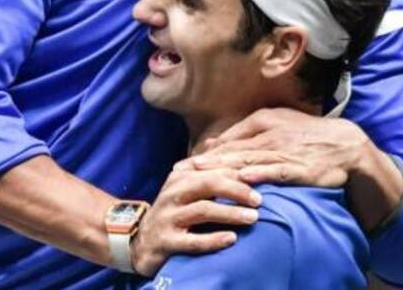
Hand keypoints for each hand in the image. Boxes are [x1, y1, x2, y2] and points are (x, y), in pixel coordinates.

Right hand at [130, 168, 260, 276]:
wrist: (139, 240)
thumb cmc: (174, 212)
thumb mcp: (188, 189)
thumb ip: (212, 175)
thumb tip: (247, 162)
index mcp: (180, 176)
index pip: (213, 168)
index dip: (239, 171)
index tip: (262, 177)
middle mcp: (173, 193)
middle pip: (208, 183)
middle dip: (237, 190)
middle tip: (259, 199)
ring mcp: (167, 217)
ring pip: (202, 210)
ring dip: (230, 213)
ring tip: (253, 218)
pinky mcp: (165, 241)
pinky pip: (193, 240)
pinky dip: (213, 239)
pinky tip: (232, 239)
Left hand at [177, 108, 369, 186]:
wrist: (346, 144)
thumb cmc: (309, 135)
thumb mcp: (279, 124)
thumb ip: (247, 132)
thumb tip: (215, 142)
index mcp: (264, 121)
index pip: (227, 139)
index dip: (203, 153)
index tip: (182, 165)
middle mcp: (270, 134)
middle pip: (231, 150)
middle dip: (204, 163)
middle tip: (179, 173)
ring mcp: (283, 151)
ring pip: (246, 161)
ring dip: (222, 170)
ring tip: (200, 178)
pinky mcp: (296, 167)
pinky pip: (273, 172)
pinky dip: (257, 176)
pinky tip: (242, 181)